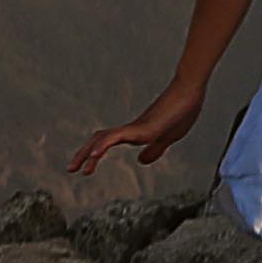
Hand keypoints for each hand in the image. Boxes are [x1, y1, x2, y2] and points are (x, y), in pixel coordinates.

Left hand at [71, 82, 206, 180]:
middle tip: (70, 169)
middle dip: (84, 154)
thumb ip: (155, 149)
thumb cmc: (182, 112)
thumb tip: (141, 160)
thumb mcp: (168, 138)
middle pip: (100, 139)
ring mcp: (135, 127)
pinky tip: (94, 155)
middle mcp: (131, 129)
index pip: (108, 142)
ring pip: (104, 138)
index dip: (94, 153)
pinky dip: (103, 145)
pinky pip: (117, 137)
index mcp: (136, 133)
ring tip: (77, 168)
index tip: (84, 168)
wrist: (191, 93)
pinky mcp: (142, 128)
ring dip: (89, 153)